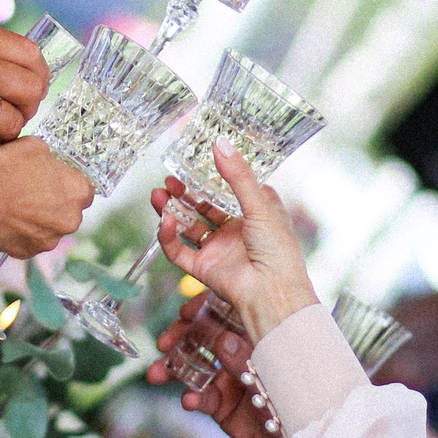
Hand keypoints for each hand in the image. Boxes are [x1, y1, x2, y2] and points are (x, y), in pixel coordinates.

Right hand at [0, 138, 90, 255]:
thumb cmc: (4, 170)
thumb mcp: (33, 145)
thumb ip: (50, 157)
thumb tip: (48, 161)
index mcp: (78, 192)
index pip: (85, 190)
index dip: (69, 184)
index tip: (55, 180)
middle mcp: (70, 220)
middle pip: (69, 212)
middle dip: (55, 203)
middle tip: (32, 192)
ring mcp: (50, 240)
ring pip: (50, 228)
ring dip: (39, 219)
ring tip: (16, 206)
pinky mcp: (28, 252)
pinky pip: (30, 241)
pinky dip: (22, 232)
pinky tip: (8, 219)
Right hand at [149, 295, 284, 437]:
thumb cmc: (303, 397)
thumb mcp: (275, 370)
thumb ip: (248, 358)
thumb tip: (223, 341)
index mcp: (258, 335)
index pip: (227, 313)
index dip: (204, 310)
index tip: (185, 312)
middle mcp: (243, 354)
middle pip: (205, 338)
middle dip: (180, 340)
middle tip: (164, 342)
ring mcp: (233, 380)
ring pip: (197, 367)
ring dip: (174, 369)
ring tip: (158, 373)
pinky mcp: (226, 407)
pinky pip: (203, 399)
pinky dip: (192, 398)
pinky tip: (188, 399)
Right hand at [157, 144, 318, 342]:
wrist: (273, 293)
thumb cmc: (278, 250)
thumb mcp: (260, 204)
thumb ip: (237, 176)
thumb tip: (220, 143)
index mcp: (255, 215)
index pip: (230, 191)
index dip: (213, 178)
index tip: (196, 163)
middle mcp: (235, 232)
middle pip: (202, 208)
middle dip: (184, 194)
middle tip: (169, 180)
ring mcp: (218, 250)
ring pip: (188, 226)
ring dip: (172, 210)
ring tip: (158, 194)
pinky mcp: (204, 268)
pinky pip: (179, 250)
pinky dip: (169, 236)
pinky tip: (166, 220)